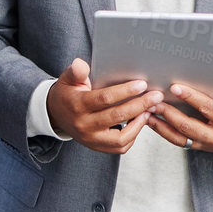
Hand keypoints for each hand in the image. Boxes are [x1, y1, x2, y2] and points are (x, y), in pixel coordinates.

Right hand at [46, 58, 160, 154]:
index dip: (125, 91)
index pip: (104, 99)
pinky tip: (139, 122)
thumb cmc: (67, 94)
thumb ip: (76, 72)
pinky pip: (120, 146)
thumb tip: (81, 64)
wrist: (56, 115)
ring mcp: (91, 138)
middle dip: (140, 105)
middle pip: (116, 116)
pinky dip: (133, 135)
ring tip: (149, 111)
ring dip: (138, 124)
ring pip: (121, 138)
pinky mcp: (97, 146)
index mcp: (78, 105)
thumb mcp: (67, 79)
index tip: (142, 84)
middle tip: (156, 97)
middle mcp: (84, 124)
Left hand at [146, 73, 212, 153]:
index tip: (175, 88)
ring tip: (147, 112)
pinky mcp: (199, 147)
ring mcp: (207, 145)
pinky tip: (152, 122)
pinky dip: (163, 131)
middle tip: (154, 101)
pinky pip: (178, 142)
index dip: (191, 98)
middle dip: (169, 113)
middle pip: (188, 127)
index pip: (208, 108)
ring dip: (161, 125)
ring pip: (179, 138)